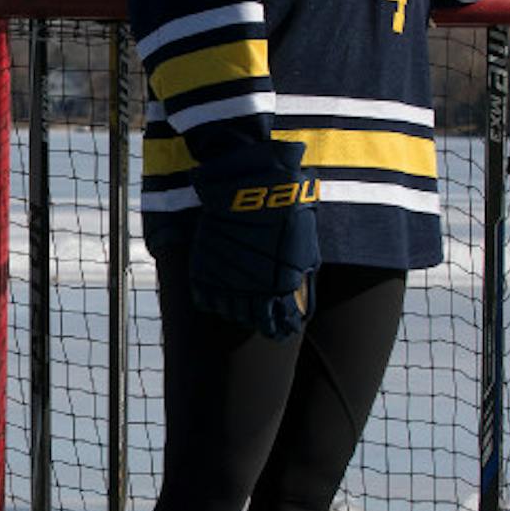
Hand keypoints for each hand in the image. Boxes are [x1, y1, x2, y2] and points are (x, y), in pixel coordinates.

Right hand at [190, 141, 319, 339]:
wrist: (247, 180)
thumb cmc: (284, 202)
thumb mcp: (304, 236)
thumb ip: (302, 265)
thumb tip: (301, 282)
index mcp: (283, 280)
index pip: (283, 320)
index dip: (284, 328)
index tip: (284, 330)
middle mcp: (254, 286)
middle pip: (256, 320)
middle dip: (263, 326)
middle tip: (266, 328)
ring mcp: (226, 277)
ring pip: (231, 313)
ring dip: (238, 314)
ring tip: (243, 313)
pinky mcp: (205, 266)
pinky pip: (205, 299)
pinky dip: (212, 303)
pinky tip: (219, 301)